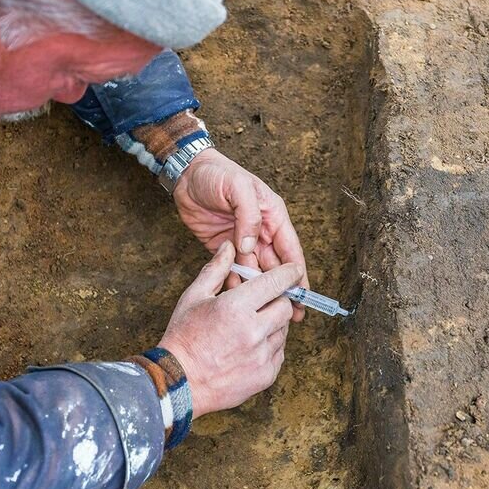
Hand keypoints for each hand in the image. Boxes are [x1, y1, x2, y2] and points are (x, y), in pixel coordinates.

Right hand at [157, 240, 300, 417]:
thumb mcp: (194, 297)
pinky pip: (279, 353)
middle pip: (285, 307)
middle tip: (261, 303)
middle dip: (277, 301)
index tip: (294, 270)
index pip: (275, 283)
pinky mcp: (266, 375)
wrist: (179, 384)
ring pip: (284, 331)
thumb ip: (216, 269)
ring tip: (249, 328)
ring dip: (272, 325)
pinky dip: (269, 347)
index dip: (288, 274)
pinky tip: (249, 348)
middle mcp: (253, 331)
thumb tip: (229, 247)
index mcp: (235, 308)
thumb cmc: (183, 338)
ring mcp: (261, 356)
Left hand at [172, 148, 308, 320]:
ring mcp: (242, 241)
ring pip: (255, 272)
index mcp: (273, 216)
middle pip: (276, 266)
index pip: (290, 250)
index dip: (298, 274)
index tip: (302, 296)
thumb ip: (249, 216)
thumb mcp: (237, 187)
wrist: (186, 174)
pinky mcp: (224, 248)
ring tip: (262, 312)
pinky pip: (233, 270)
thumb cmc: (217, 173)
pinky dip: (235, 284)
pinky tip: (237, 300)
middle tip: (289, 315)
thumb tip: (250, 246)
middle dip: (283, 290)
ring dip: (258, 290)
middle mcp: (261, 231)